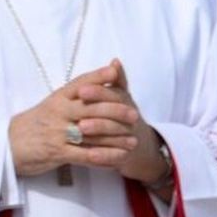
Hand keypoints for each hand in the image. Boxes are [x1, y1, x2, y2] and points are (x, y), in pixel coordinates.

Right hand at [9, 62, 141, 177]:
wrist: (8, 144)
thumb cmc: (33, 125)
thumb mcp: (50, 107)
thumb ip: (71, 98)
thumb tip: (92, 87)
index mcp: (56, 98)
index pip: (79, 83)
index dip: (98, 77)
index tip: (115, 71)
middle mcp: (57, 112)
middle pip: (91, 107)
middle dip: (115, 110)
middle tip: (134, 115)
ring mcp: (57, 132)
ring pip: (92, 132)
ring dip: (115, 138)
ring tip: (133, 141)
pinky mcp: (57, 152)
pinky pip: (86, 155)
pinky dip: (104, 157)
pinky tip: (118, 159)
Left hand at [77, 60, 170, 185]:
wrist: (139, 144)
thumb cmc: (121, 114)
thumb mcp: (118, 95)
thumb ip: (114, 80)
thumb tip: (115, 60)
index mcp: (124, 100)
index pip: (111, 93)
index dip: (97, 92)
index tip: (81, 91)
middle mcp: (129, 116)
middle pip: (113, 112)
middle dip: (95, 111)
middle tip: (78, 108)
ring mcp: (130, 135)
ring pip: (114, 132)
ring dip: (98, 130)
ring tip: (81, 129)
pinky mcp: (127, 154)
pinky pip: (117, 155)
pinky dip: (104, 155)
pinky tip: (90, 154)